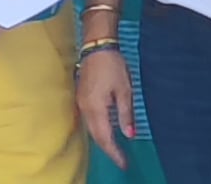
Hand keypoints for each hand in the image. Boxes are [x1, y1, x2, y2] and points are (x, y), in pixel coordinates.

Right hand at [76, 44, 137, 165]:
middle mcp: (85, 108)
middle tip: (121, 160)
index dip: (114, 152)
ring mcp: (81, 103)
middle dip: (108, 150)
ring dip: (102, 141)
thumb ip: (125, 114)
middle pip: (95, 136)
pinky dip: (97, 131)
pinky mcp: (81, 98)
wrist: (97, 46)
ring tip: (115, 150)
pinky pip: (88, 121)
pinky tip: (106, 133)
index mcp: (96, 107)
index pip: (105, 137)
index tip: (124, 163)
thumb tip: (129, 135)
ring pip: (90, 129)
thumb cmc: (113, 65)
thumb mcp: (124, 90)